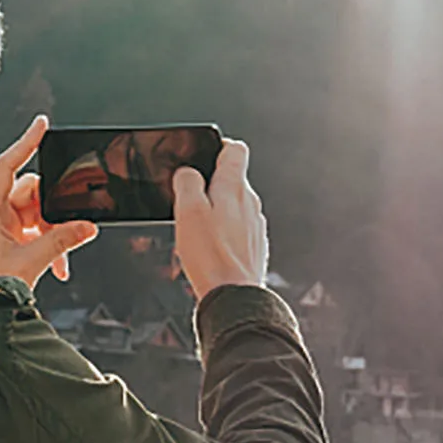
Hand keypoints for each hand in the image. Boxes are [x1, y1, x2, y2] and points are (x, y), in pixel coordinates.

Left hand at [0, 117, 96, 287]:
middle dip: (52, 210)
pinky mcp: (6, 242)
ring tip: (61, 258)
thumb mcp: (30, 262)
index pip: (6, 166)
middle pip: (30, 192)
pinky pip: (33, 232)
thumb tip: (86, 226)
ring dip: (53, 233)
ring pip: (36, 214)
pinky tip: (58, 266)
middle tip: (68, 227)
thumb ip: (61, 241)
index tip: (41, 124)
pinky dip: (48, 245)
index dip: (24, 143)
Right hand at [172, 138, 266, 299]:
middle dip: (210, 184)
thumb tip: (187, 172)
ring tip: (196, 228)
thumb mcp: (188, 212)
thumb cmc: (211, 257)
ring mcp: (255, 225)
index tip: (203, 153)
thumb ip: (187, 184)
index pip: (235, 150)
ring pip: (234, 206)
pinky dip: (223, 232)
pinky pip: (237, 229)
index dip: (217, 146)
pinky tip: (208, 247)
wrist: (234, 296)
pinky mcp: (253, 246)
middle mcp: (250, 203)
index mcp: (234, 188)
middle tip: (188, 199)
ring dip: (216, 210)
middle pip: (232, 179)